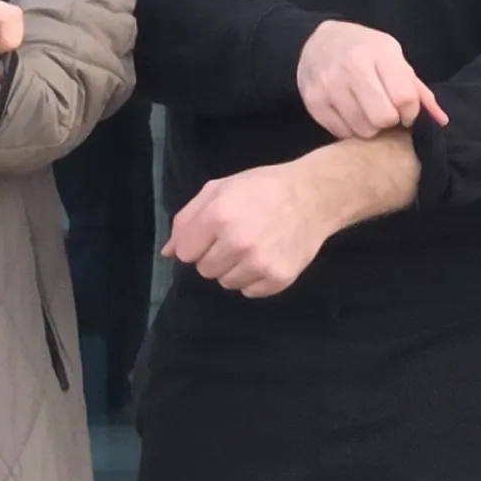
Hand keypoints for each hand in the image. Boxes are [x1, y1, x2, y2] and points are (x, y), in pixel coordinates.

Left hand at [163, 162, 337, 298]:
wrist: (313, 196)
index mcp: (218, 216)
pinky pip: (249, 291)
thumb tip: (168, 253)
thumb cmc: (262, 188)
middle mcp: (237, 243)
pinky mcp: (278, 278)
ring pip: (226, 283)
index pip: (186, 253)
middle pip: (204, 270)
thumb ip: (188, 219)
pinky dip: (254, 278)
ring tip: (253, 246)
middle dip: (215, 255)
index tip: (213, 232)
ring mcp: (259, 263)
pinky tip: (266, 256)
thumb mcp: (220, 189)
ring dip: (233, 268)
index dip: (197, 242)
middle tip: (236, 236)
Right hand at [297, 19, 450, 142]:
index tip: (406, 111)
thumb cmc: (364, 50)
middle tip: (386, 113)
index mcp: (378, 53)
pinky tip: (351, 114)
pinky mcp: (314, 101)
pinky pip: (341, 133)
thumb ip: (417, 89)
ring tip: (368, 112)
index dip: (411, 112)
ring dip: (370, 128)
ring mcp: (330, 85)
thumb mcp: (393, 58)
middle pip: (383, 118)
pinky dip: (350, 130)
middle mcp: (352, 67)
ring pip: (362, 130)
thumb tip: (441, 120)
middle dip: (390, 122)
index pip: (404, 98)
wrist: (318, 42)